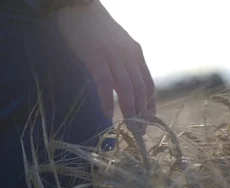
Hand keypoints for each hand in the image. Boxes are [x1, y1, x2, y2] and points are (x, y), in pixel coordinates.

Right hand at [56, 2, 155, 134]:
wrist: (79, 7)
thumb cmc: (96, 28)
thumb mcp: (118, 45)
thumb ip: (125, 63)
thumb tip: (127, 86)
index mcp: (136, 54)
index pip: (148, 85)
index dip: (150, 105)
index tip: (148, 122)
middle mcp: (129, 56)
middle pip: (140, 90)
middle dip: (141, 114)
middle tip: (139, 133)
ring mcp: (113, 57)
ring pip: (126, 89)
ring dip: (129, 112)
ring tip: (129, 129)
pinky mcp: (95, 57)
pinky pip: (105, 83)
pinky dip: (106, 100)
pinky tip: (108, 115)